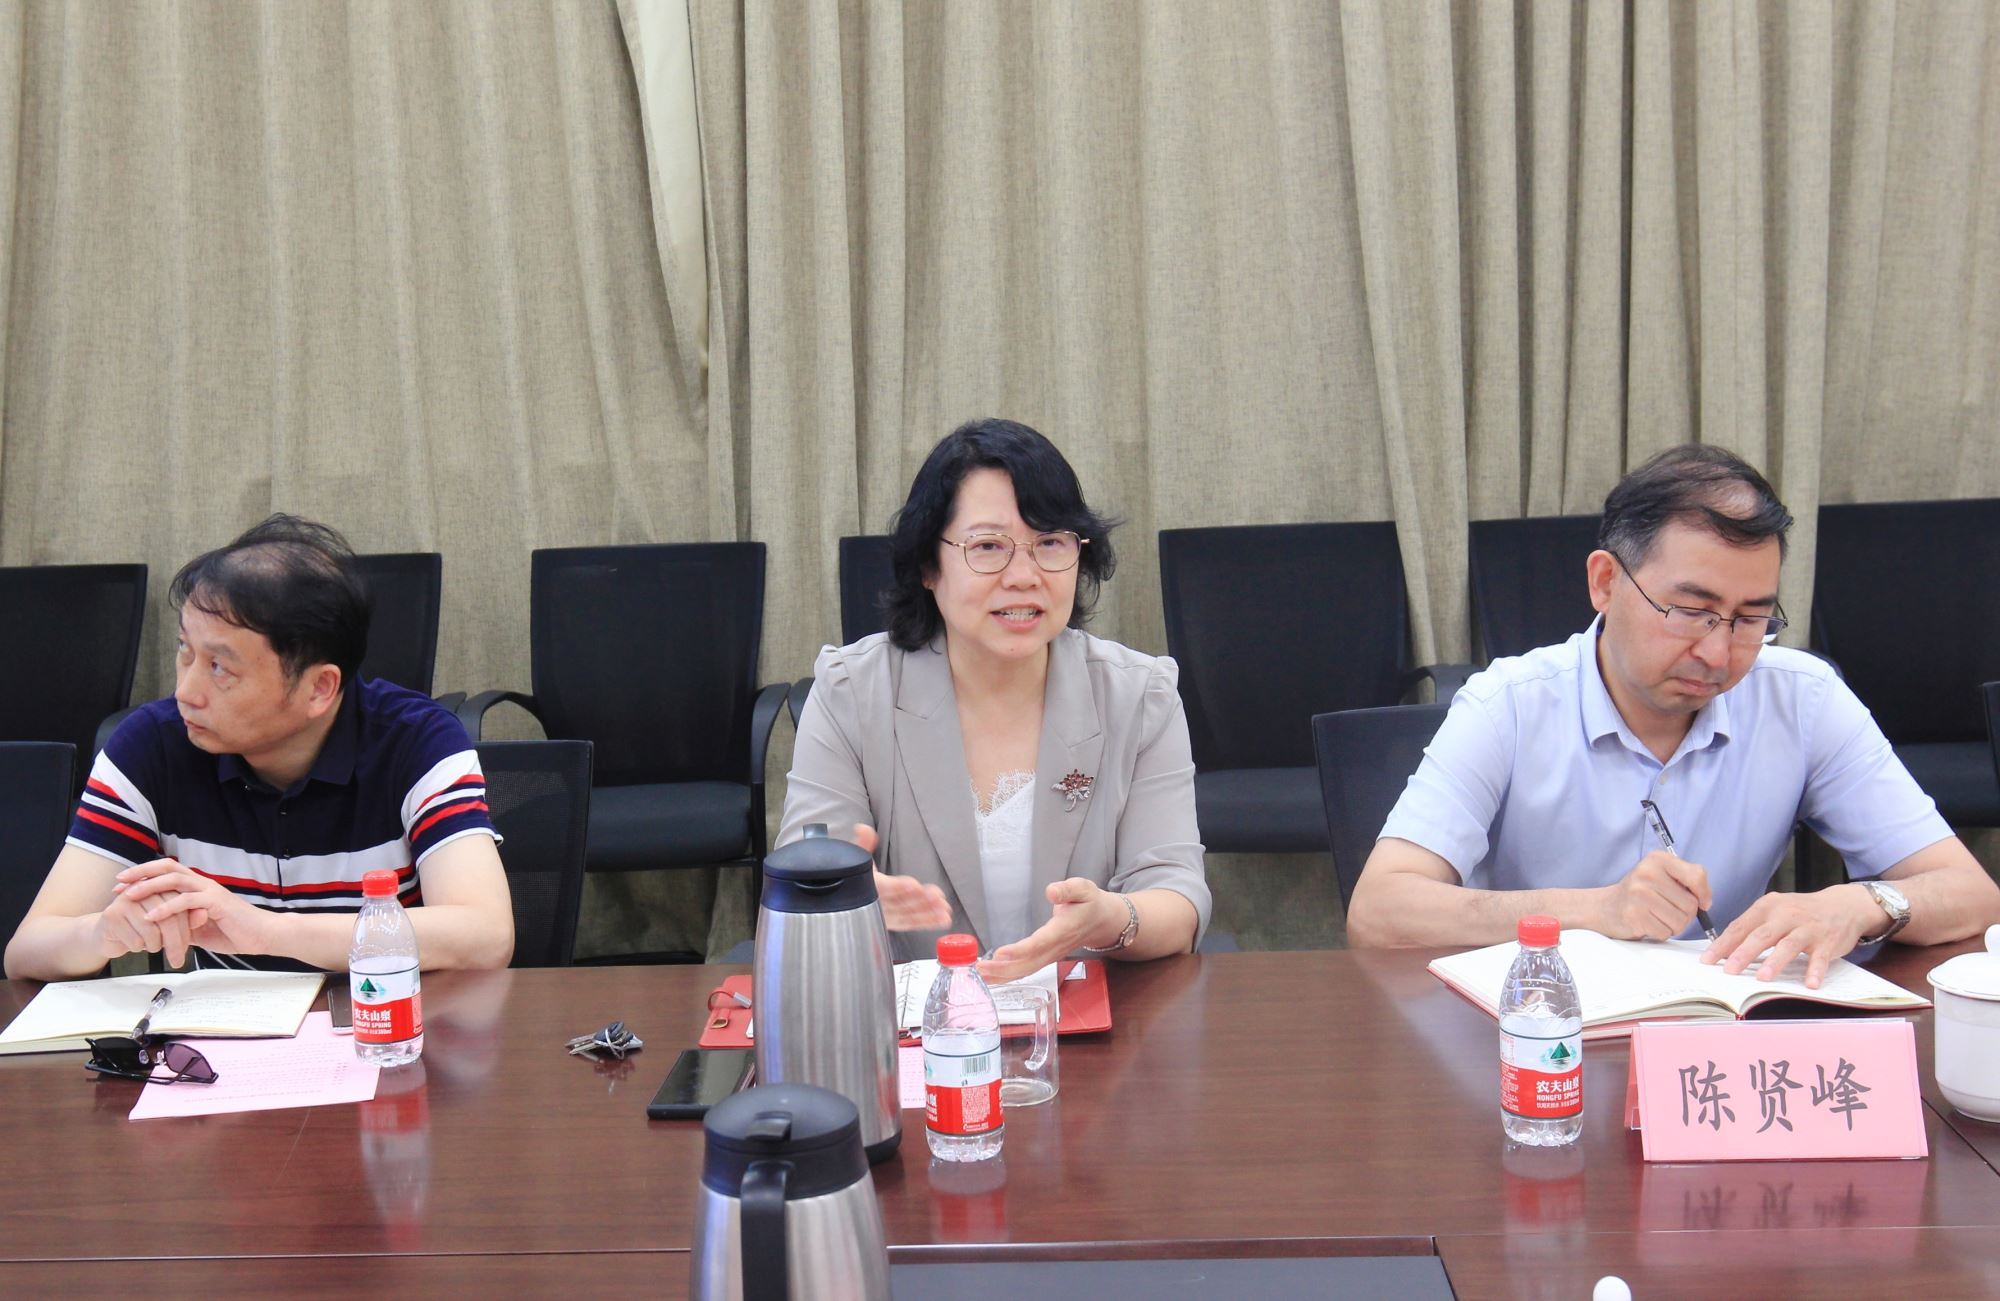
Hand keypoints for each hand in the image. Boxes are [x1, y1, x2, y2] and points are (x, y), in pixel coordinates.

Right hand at [92, 859, 198, 965]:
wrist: (110, 936)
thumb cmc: (143, 929)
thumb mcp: (168, 922)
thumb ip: (188, 917)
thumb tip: (204, 913)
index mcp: (159, 886)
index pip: (181, 907)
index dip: (186, 929)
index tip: (188, 947)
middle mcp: (143, 889)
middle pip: (167, 920)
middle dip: (174, 943)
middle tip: (177, 960)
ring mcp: (125, 901)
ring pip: (151, 932)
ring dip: (154, 946)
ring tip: (151, 946)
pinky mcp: (112, 915)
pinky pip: (135, 939)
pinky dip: (138, 948)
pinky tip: (134, 944)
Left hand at [115, 861, 266, 962]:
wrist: (263, 935)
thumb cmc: (236, 932)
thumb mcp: (200, 929)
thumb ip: (181, 924)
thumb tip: (160, 931)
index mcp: (199, 887)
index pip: (167, 872)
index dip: (143, 875)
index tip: (121, 885)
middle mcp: (203, 884)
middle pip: (168, 868)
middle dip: (141, 873)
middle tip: (119, 882)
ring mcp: (210, 891)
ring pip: (174, 880)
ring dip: (149, 886)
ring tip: (129, 895)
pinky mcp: (216, 903)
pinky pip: (187, 901)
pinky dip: (167, 908)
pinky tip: (152, 916)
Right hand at [849, 824, 950, 931]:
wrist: (847, 894)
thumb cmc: (855, 874)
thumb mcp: (856, 856)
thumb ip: (863, 843)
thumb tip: (863, 828)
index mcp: (868, 886)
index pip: (883, 887)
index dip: (898, 887)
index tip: (914, 885)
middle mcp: (877, 904)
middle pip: (900, 903)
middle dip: (919, 900)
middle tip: (937, 896)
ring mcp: (887, 915)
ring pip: (909, 914)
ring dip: (928, 913)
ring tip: (945, 911)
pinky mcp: (896, 921)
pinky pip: (912, 922)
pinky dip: (928, 921)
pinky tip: (943, 919)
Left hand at [978, 878, 1125, 983]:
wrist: (1103, 922)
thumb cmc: (1090, 903)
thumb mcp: (1083, 889)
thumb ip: (1068, 889)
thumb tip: (1051, 891)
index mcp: (1064, 930)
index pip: (1041, 943)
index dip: (1021, 950)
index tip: (1001, 953)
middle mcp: (1056, 947)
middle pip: (1030, 963)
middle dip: (1004, 968)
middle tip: (981, 968)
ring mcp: (1052, 955)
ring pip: (1027, 970)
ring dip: (1004, 975)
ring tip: (981, 974)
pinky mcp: (1047, 958)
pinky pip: (1028, 970)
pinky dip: (1009, 975)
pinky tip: (993, 977)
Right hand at [1596, 851, 1711, 940]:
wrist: (1606, 907)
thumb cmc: (1641, 892)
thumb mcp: (1663, 874)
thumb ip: (1689, 879)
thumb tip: (1705, 902)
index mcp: (1658, 859)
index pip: (1697, 876)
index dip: (1704, 893)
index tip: (1700, 901)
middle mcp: (1647, 873)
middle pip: (1691, 904)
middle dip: (1685, 913)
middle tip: (1667, 909)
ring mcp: (1638, 894)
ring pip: (1680, 921)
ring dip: (1673, 925)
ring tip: (1657, 916)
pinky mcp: (1634, 914)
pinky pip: (1665, 932)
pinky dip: (1661, 932)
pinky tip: (1648, 923)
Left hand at [1698, 885, 1879, 988]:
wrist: (1844, 905)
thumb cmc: (1800, 912)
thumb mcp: (1774, 912)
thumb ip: (1753, 927)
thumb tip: (1725, 950)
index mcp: (1768, 906)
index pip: (1740, 926)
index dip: (1723, 944)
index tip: (1708, 960)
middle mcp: (1786, 915)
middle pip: (1761, 935)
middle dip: (1743, 953)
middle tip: (1729, 970)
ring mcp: (1808, 928)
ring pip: (1788, 945)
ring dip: (1775, 962)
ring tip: (1762, 979)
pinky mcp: (1828, 942)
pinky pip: (1820, 958)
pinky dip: (1815, 971)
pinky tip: (1809, 984)